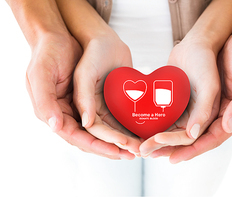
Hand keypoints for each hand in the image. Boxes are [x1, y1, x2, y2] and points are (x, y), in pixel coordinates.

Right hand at [26, 33, 133, 159]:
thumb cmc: (51, 52)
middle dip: (112, 147)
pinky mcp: (97, 100)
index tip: (117, 152)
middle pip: (93, 138)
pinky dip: (121, 126)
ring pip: (103, 130)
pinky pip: (110, 117)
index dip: (97, 146)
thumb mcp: (49, 73)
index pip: (77, 137)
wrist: (70, 35)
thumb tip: (66, 126)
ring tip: (138, 147)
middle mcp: (71, 113)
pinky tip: (135, 131)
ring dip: (120, 140)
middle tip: (133, 154)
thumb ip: (57, 100)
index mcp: (56, 112)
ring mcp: (85, 107)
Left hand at [152, 33, 231, 162]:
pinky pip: (180, 112)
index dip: (193, 150)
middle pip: (194, 137)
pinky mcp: (195, 96)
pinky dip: (167, 120)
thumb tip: (225, 128)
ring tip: (146, 145)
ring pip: (184, 127)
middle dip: (173, 147)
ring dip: (166, 137)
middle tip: (150, 153)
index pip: (212, 139)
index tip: (173, 158)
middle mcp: (218, 114)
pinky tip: (151, 124)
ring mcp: (206, 105)